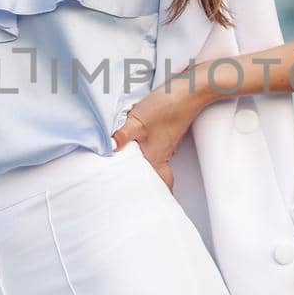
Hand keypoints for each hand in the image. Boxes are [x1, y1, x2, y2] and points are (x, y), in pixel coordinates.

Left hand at [110, 72, 205, 192]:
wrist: (188, 90)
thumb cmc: (165, 108)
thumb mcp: (137, 122)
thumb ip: (121, 137)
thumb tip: (106, 149)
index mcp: (156, 158)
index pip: (162, 186)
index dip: (155, 197)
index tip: (143, 204)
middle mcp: (162, 154)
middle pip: (156, 176)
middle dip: (144, 183)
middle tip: (128, 188)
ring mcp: (164, 143)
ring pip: (153, 161)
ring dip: (142, 166)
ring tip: (125, 168)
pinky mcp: (164, 132)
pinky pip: (152, 148)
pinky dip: (143, 150)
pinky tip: (133, 144)